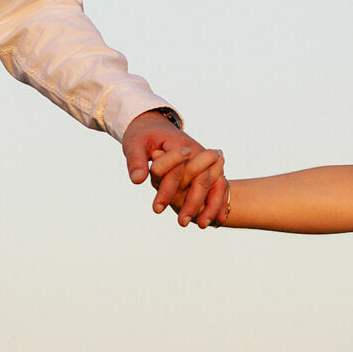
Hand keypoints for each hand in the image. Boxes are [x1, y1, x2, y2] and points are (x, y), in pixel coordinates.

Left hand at [121, 110, 226, 224]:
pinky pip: (218, 187)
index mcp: (179, 144)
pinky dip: (219, 203)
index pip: (177, 169)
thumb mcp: (134, 143)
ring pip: (215, 184)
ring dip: (210, 206)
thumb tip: (138, 180)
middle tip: (181, 222)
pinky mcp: (208, 169)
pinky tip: (217, 221)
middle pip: (201, 178)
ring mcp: (206, 160)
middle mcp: (198, 151)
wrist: (156, 126)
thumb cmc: (144, 135)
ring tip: (200, 225)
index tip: (156, 209)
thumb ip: (135, 160)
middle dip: (192, 202)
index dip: (167, 190)